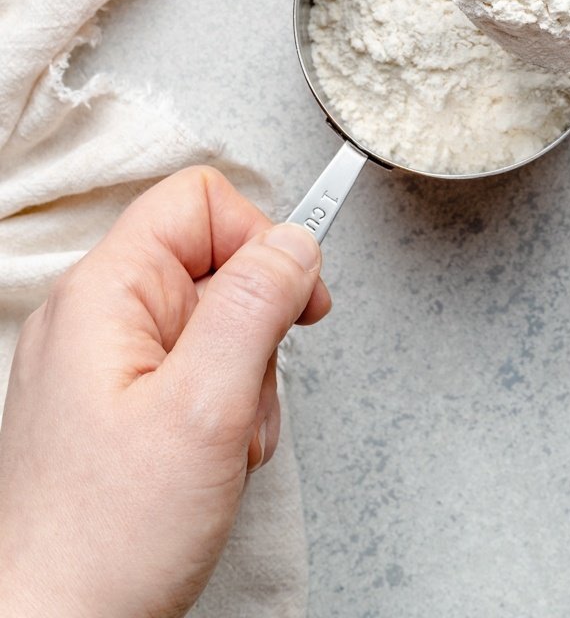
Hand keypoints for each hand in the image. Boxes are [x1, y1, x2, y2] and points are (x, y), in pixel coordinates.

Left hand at [0, 165, 330, 617]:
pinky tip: (209, 462)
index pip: (200, 202)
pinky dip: (220, 413)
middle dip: (256, 330)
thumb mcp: (205, 409)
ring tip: (223, 446)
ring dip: (244, 382)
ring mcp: (100, 366)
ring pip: (211, 325)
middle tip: (246, 398)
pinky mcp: (113, 409)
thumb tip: (296, 241)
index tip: (298, 300)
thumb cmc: (102, 545)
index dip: (262, 239)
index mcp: (104, 295)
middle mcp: (94, 318)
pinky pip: (191, 376)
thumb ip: (255, 307)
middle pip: (213, 263)